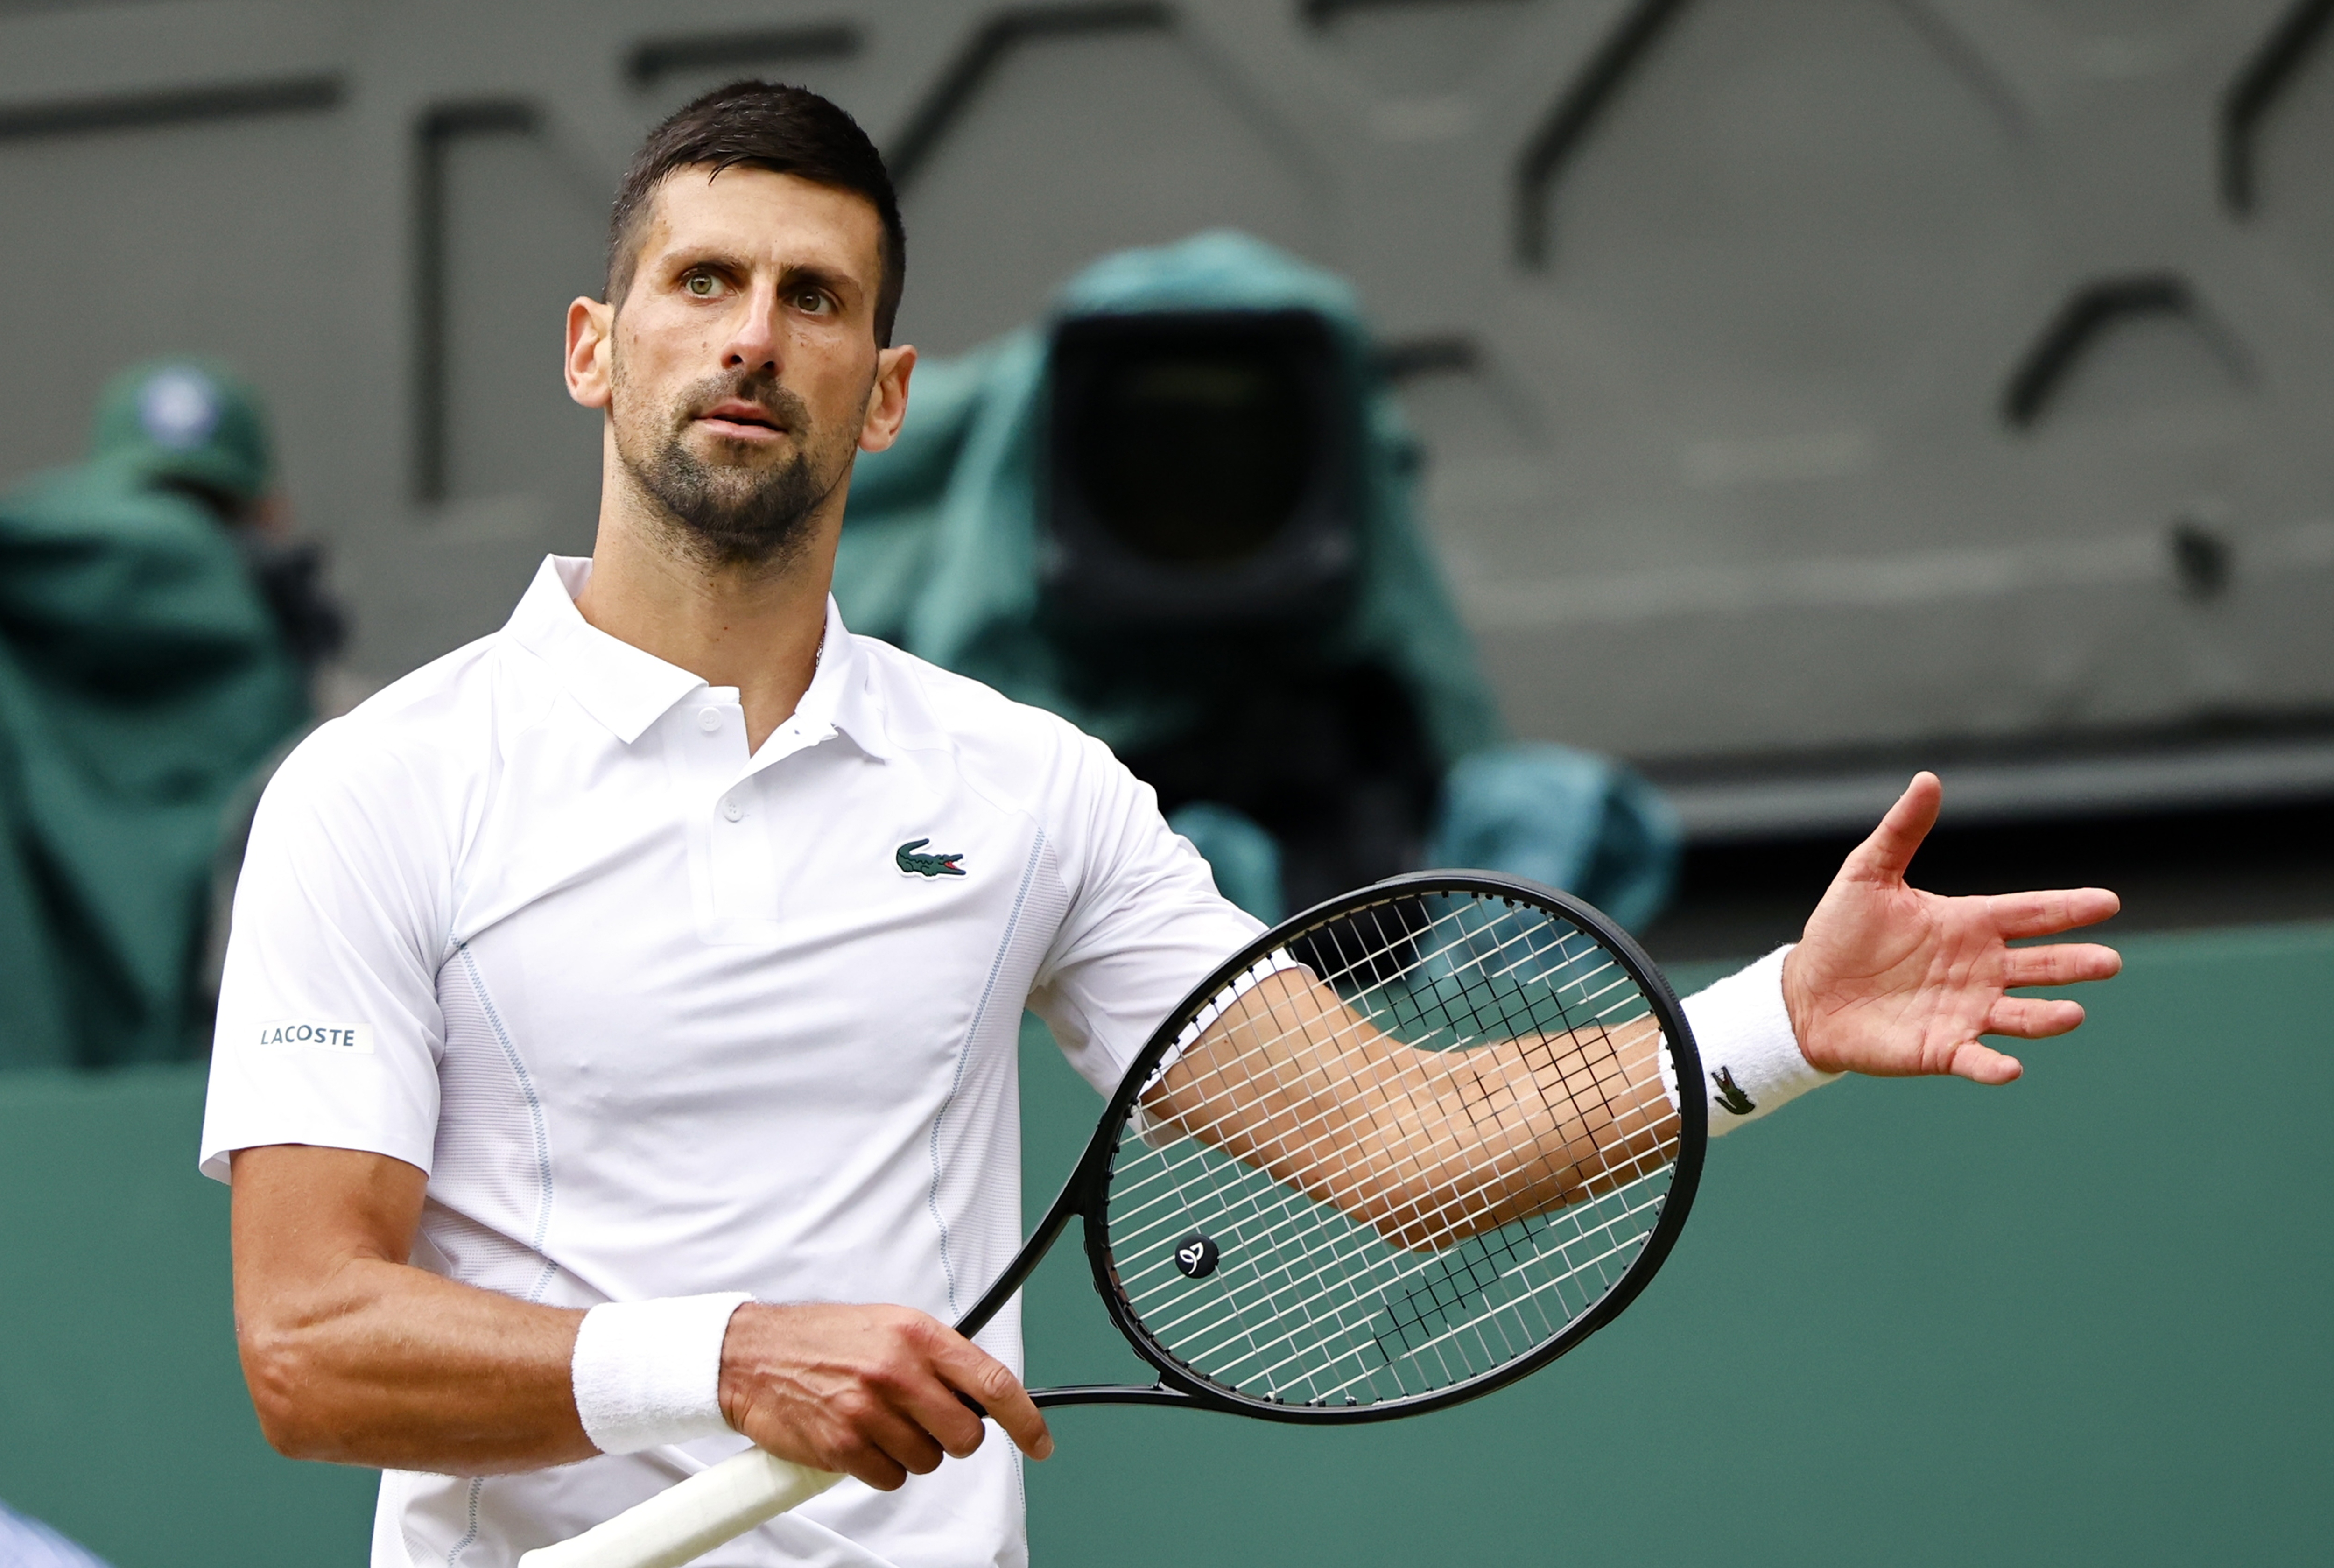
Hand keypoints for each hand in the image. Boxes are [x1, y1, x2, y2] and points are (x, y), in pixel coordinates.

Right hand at [716, 1303, 1051, 1490]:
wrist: (754, 1354)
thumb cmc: (824, 1340)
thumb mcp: (890, 1326)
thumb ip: (937, 1357)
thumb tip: (980, 1392)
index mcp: (917, 1336)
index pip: (992, 1382)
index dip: (1026, 1419)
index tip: (1040, 1441)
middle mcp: (898, 1371)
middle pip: (966, 1436)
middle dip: (954, 1437)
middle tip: (926, 1422)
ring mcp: (869, 1411)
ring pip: (928, 1461)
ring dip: (912, 1450)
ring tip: (880, 1421)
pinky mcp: (843, 1446)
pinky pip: (891, 1478)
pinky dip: (881, 1468)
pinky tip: (860, 1440)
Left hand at [1781, 772, 2120, 1083]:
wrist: (1806, 992)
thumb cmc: (1841, 931)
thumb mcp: (1867, 873)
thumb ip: (1902, 831)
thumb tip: (1928, 778)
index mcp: (1970, 924)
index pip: (2030, 913)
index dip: (2068, 909)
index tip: (2108, 902)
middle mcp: (1979, 969)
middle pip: (2041, 966)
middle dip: (2075, 964)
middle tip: (2108, 962)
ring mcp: (1965, 1011)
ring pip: (2022, 1015)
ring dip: (2048, 1017)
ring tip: (2074, 1013)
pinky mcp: (1942, 1049)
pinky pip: (1976, 1059)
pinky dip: (1994, 1066)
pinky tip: (2010, 1068)